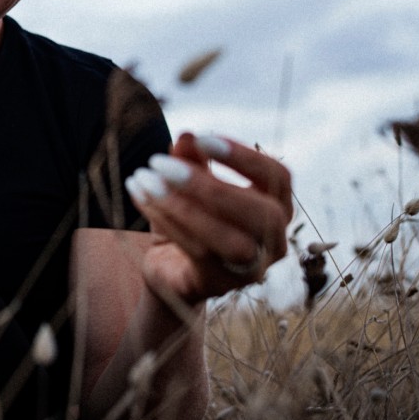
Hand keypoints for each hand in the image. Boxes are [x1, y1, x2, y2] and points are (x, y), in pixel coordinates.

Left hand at [124, 132, 291, 303]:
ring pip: (229, 239)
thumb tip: (187, 136)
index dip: (243, 157)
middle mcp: (275, 241)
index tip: (202, 139)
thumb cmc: (188, 219)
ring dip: (183, 205)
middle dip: (212, 185)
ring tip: (146, 178)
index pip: (277, 177)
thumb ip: (192, 160)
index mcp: (277, 207)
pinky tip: (140, 195)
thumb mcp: (188, 185)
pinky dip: (166, 220)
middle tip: (163, 164)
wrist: (168, 268)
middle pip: (262, 213)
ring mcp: (252, 268)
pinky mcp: (220, 284)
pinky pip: (198, 252)